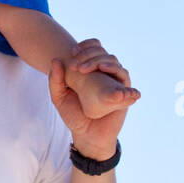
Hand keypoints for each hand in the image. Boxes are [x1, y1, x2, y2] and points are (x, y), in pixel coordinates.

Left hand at [48, 38, 138, 160]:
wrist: (87, 136)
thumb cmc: (74, 115)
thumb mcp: (59, 98)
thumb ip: (55, 80)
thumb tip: (55, 60)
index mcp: (93, 69)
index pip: (95, 47)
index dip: (86, 46)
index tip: (73, 52)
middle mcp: (106, 73)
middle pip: (103, 53)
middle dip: (90, 55)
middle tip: (77, 65)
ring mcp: (116, 83)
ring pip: (115, 63)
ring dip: (103, 62)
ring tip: (94, 68)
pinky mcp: (125, 97)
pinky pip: (128, 85)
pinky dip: (122, 80)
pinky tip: (110, 78)